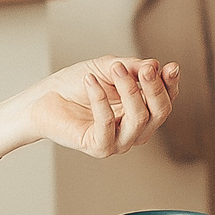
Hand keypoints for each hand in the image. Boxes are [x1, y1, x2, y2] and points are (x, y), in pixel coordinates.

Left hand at [20, 58, 179, 158]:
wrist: (43, 99)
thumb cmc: (74, 85)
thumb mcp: (106, 68)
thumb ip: (131, 67)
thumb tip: (155, 66)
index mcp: (142, 110)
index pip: (166, 100)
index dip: (171, 84)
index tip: (170, 67)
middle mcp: (135, 129)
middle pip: (160, 112)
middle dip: (155, 88)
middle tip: (145, 69)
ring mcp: (120, 141)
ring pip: (139, 118)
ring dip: (129, 90)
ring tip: (115, 69)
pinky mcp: (100, 147)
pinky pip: (107, 124)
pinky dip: (101, 99)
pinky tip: (90, 81)